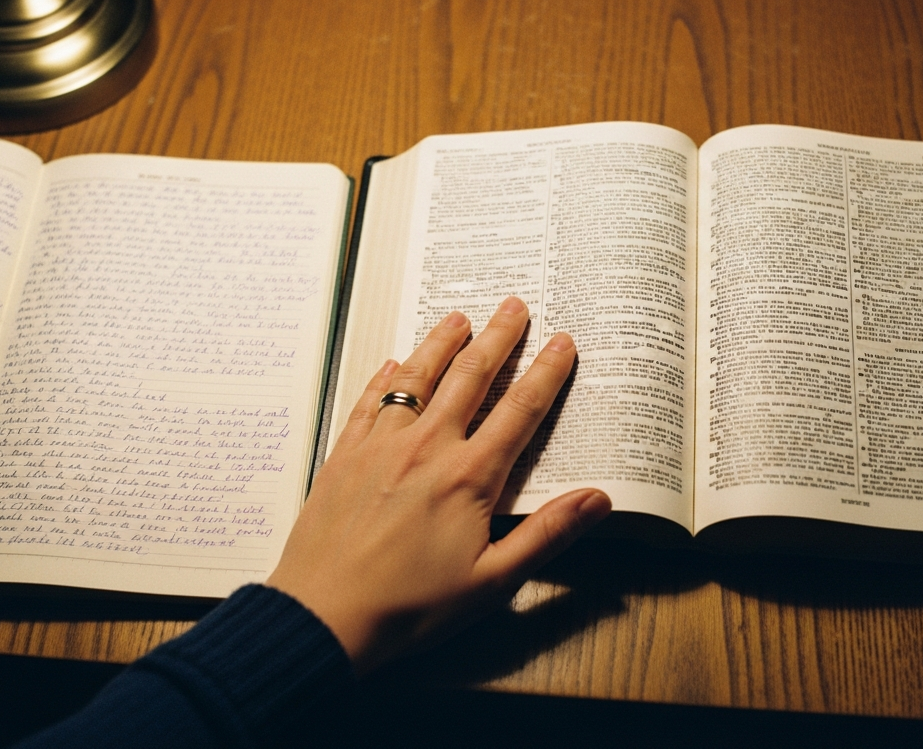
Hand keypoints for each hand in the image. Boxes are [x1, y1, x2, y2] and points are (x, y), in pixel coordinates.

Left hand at [266, 297, 610, 672]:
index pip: (519, 411)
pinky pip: (369, 402)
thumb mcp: (493, 582)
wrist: (325, 616)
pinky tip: (392, 363)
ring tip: (458, 317)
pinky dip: (385, 377)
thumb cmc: (410, 609)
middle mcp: (426, 449)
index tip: (562, 342)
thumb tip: (597, 500)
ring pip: (416, 378)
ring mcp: (381, 447)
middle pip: (470, 379)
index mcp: (469, 478)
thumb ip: (547, 534)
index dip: (546, 373)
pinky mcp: (344, 457)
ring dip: (441, 343)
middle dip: (497, 338)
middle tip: (513, 306)